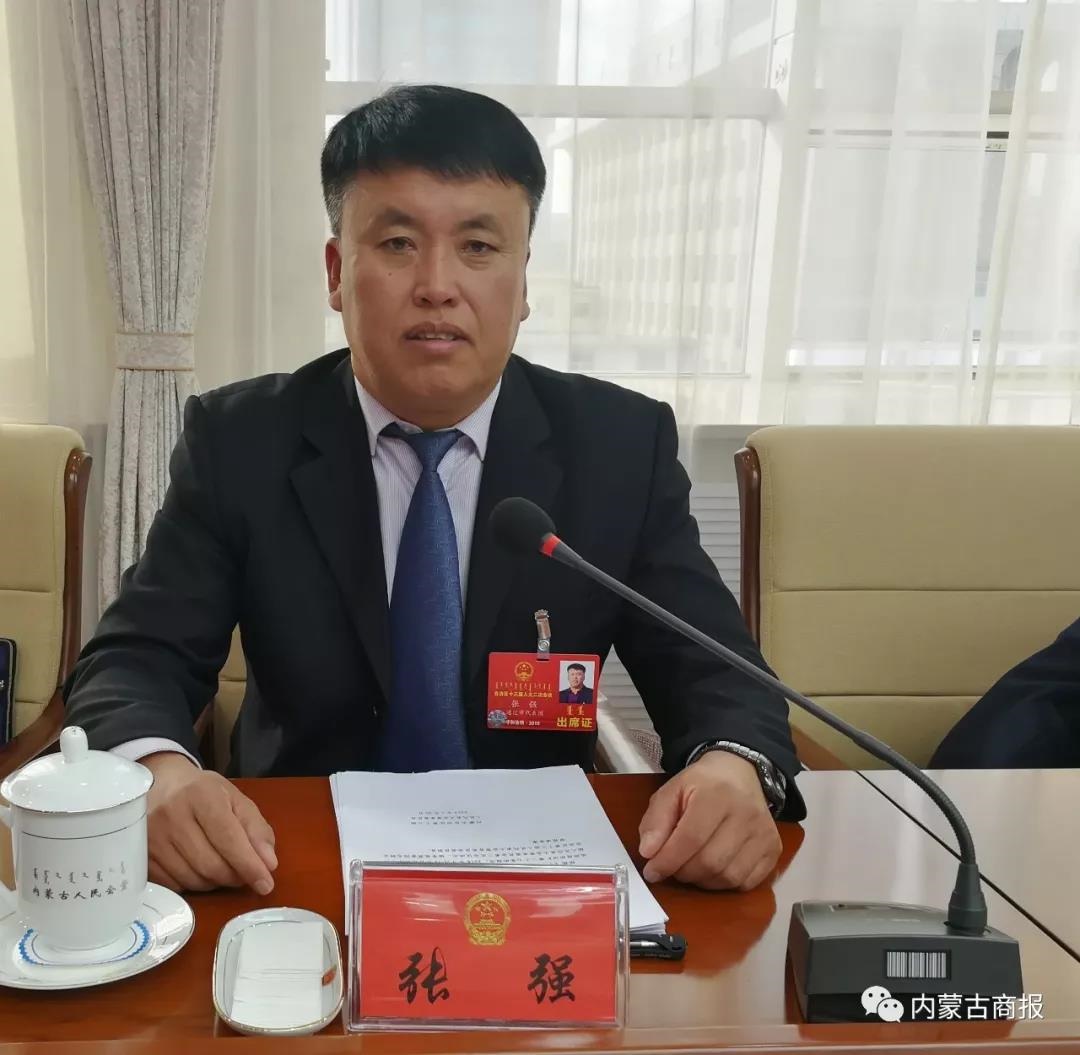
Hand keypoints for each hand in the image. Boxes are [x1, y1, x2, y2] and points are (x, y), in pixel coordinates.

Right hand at [141, 752, 277, 895]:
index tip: (266, 884)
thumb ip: (256, 829)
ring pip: (193, 879)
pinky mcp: (140, 856)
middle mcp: (172, 815)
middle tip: (245, 875)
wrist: (160, 783)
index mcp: (201, 795)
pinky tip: (200, 870)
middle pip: (211, 864)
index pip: (228, 838)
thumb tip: (268, 864)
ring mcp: (151, 838)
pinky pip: (174, 885)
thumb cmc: (203, 792)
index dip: (249, 865)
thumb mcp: (235, 799)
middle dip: (235, 876)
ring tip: (223, 868)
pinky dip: (194, 885)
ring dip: (216, 882)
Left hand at [636, 750, 781, 890]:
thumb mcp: (672, 790)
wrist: (740, 772)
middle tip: (671, 867)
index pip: (690, 838)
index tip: (651, 871)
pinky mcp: (774, 849)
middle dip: (683, 872)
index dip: (667, 860)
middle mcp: (746, 814)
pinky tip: (713, 870)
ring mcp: (764, 834)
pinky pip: (747, 883)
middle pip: (710, 862)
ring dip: (702, 880)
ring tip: (690, 867)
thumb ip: (656, 819)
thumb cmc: (702, 784)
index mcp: (717, 794)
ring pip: (728, 877)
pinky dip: (724, 884)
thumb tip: (648, 853)